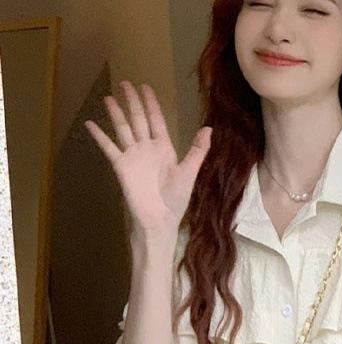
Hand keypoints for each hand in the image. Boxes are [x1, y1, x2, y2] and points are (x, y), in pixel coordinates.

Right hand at [84, 80, 212, 236]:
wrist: (159, 220)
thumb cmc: (175, 200)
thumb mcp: (190, 172)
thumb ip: (198, 150)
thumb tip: (209, 128)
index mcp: (164, 149)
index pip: (156, 120)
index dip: (151, 103)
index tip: (145, 87)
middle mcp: (147, 149)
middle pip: (138, 119)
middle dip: (132, 101)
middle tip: (125, 83)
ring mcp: (133, 156)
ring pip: (123, 128)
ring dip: (116, 113)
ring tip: (108, 97)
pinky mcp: (121, 166)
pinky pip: (109, 147)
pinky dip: (99, 135)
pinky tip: (90, 123)